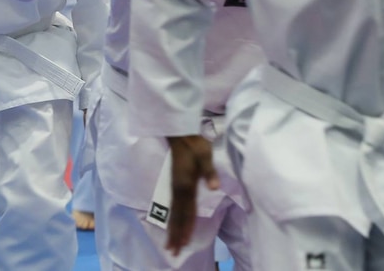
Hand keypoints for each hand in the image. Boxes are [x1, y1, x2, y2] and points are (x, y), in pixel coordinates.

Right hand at [165, 135, 219, 253]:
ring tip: (170, 244)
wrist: (179, 132)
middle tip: (173, 251)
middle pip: (177, 215)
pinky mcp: (174, 184)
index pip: (187, 210)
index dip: (186, 227)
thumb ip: (209, 171)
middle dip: (176, 234)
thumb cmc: (194, 142)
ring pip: (173, 212)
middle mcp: (178, 188)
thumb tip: (213, 187)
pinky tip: (172, 224)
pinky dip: (172, 218)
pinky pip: (172, 206)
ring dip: (172, 229)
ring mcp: (174, 186)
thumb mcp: (204, 153)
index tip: (184, 242)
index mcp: (186, 183)